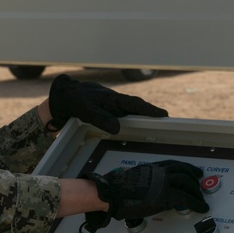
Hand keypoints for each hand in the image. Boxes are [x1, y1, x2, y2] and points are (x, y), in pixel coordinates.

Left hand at [47, 74, 166, 133]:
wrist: (65, 96)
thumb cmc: (75, 100)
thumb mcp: (84, 109)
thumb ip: (99, 117)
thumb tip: (117, 128)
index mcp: (113, 100)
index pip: (134, 104)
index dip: (149, 110)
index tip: (163, 115)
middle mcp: (117, 104)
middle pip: (138, 110)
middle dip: (152, 116)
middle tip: (168, 125)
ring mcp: (114, 110)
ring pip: (132, 115)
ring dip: (144, 122)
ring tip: (157, 133)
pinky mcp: (110, 116)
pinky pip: (124, 121)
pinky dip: (132, 126)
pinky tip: (137, 136)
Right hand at [81, 160, 207, 227]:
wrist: (112, 193)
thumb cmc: (116, 189)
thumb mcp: (135, 179)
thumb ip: (146, 181)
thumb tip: (153, 189)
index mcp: (153, 167)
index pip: (175, 164)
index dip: (188, 168)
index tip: (194, 172)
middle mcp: (160, 171)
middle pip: (184, 172)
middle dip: (194, 180)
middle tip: (199, 188)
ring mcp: (163, 182)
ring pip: (188, 183)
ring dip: (196, 192)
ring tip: (200, 200)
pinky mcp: (166, 194)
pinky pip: (186, 198)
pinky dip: (196, 203)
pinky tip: (201, 208)